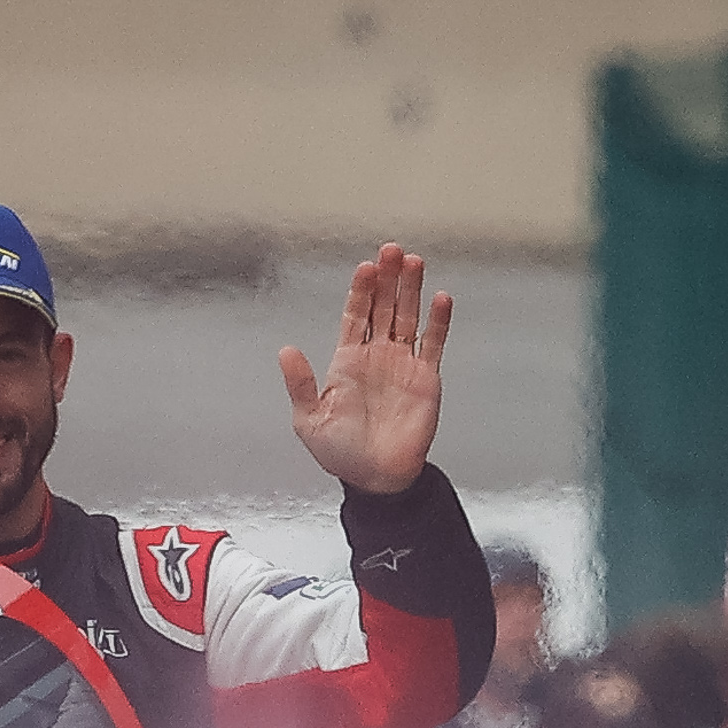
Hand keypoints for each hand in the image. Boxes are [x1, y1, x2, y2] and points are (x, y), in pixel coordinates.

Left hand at [278, 243, 450, 497]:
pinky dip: (438, 321)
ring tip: (414, 261)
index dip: (361, 291)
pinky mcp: (426, 378)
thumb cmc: (339, 452)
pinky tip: (440, 298)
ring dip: (411, 290)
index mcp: (346, 361)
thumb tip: (286, 350)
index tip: (366, 267)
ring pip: (408, 317)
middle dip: (387, 279)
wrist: (376, 477)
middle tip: (392, 250)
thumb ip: (301, 384)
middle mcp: (376, 356)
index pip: (355, 316)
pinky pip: (434, 343)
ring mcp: (403, 364)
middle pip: (383, 307)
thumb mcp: (310, 419)